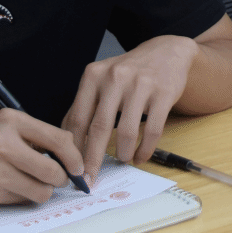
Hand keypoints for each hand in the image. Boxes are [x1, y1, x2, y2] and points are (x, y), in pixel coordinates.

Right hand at [0, 109, 84, 205]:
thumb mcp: (7, 127)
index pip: (58, 140)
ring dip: (43, 191)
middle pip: (53, 170)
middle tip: (58, 179)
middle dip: (61, 179)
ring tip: (33, 183)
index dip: (74, 157)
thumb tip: (74, 157)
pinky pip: (23, 200)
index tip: (79, 167)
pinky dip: (23, 197)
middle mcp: (3, 143)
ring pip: (42, 190)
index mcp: (12, 120)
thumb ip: (38, 137)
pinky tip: (10, 187)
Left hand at [63, 35, 200, 181]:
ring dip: (122, 153)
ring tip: (122, 159)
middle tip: (89, 180)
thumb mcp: (101, 80)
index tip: (71, 170)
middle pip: (99, 127)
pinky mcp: (163, 93)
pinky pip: (152, 129)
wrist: (167, 52)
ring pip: (126, 131)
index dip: (73, 149)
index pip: (77, 118)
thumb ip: (83, 106)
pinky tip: (140, 156)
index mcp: (94, 76)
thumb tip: (65, 142)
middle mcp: (115, 77)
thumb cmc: (129, 72)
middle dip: (92, 160)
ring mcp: (141, 84)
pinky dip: (145, 149)